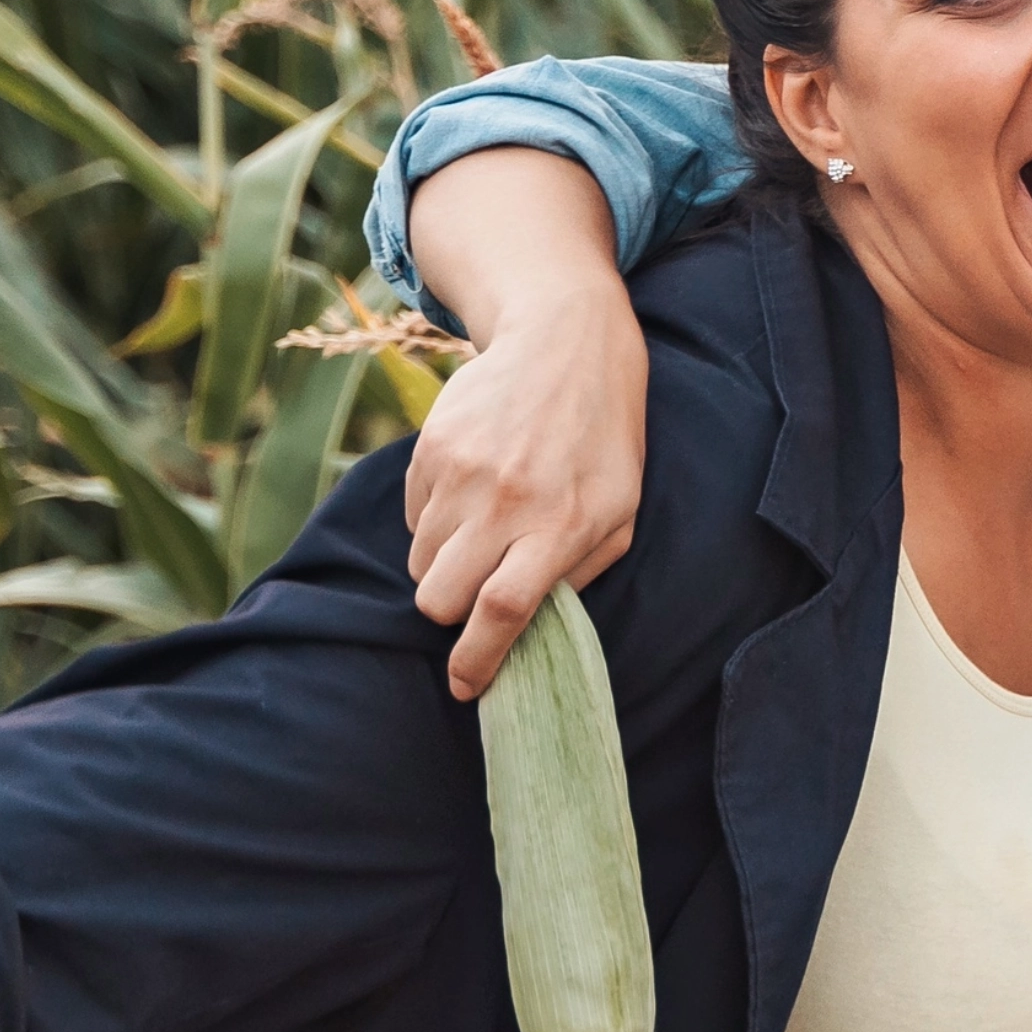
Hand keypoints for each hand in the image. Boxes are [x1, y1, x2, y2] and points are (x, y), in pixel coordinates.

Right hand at [403, 299, 647, 699]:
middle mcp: (506, 501)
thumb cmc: (602, 442)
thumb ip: (579, 574)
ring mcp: (463, 471)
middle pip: (440, 596)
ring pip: (421, 561)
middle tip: (474, 594)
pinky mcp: (432, 447)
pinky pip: (412, 515)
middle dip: (448, 614)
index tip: (465, 688)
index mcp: (560, 525)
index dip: (477, 660)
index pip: (502, 610)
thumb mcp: (619, 512)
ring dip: (444, 564)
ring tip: (485, 528)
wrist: (564, 343)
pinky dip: (434, 520)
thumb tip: (530, 629)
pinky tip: (473, 488)